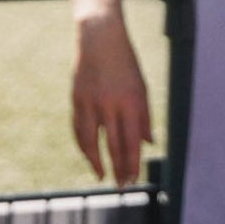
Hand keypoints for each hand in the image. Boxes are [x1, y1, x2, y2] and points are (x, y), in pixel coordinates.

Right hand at [71, 16, 150, 185]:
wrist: (100, 37)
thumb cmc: (126, 64)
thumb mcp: (142, 88)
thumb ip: (145, 118)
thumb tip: (147, 145)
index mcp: (132, 102)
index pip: (132, 143)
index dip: (132, 164)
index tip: (132, 180)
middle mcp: (111, 104)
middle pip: (113, 146)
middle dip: (118, 169)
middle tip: (120, 186)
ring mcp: (91, 101)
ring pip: (91, 141)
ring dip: (96, 162)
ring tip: (101, 175)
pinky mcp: (76, 98)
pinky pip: (78, 128)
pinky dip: (83, 144)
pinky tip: (88, 154)